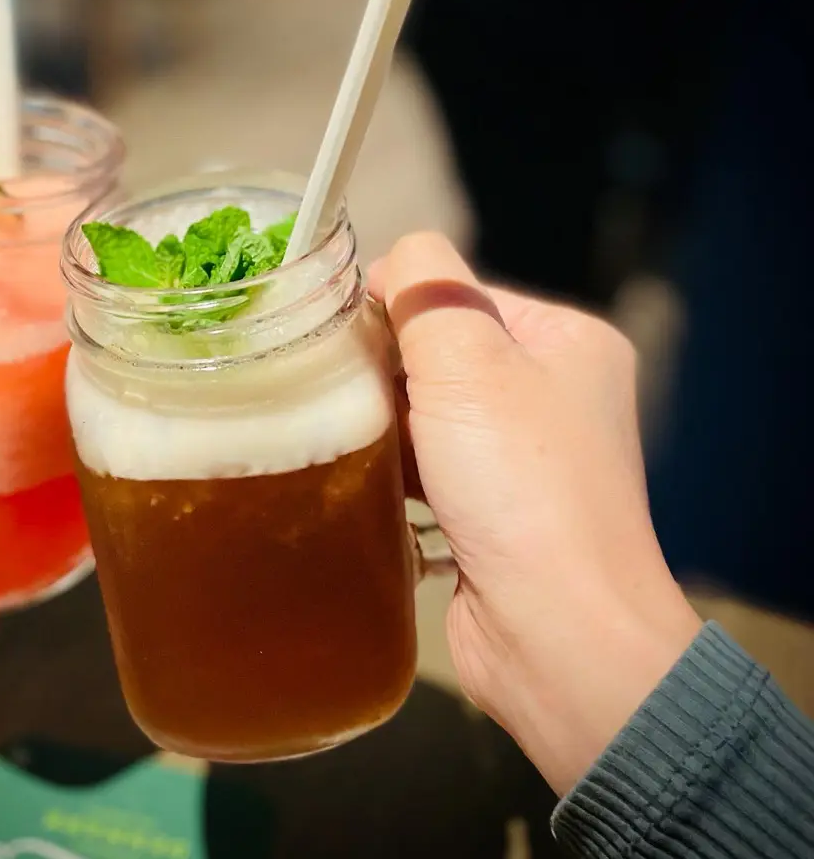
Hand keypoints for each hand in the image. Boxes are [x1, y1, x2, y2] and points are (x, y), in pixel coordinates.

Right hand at [371, 232, 701, 795]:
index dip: (395, 304)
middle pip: (438, 352)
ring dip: (381, 422)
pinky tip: (356, 477)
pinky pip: (426, 467)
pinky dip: (392, 468)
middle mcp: (551, 395)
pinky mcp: (491, 514)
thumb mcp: (468, 357)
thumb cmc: (520, 485)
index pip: (458, 291)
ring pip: (426, 413)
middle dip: (383, 368)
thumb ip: (425, 283)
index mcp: (565, 342)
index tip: (338, 334)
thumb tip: (390, 261)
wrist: (557, 636)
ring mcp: (523, 460)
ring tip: (336, 434)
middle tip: (332, 388)